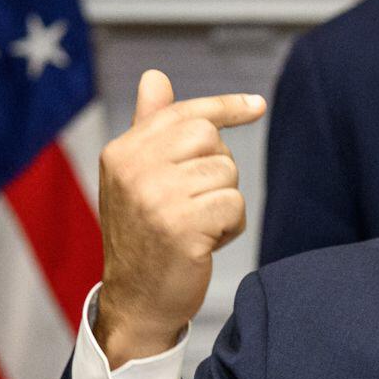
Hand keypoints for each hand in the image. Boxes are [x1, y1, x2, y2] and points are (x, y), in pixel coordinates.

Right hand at [92, 72, 263, 365]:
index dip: (225, 107)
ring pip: (227, 174)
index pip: (184, 113)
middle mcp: (134, 169)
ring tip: (197, 227)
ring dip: (224, 203)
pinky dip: (230, 227)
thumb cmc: (144, 237)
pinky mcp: (182, 227)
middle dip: (217, 170)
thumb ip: (149, 126)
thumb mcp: (137, 177)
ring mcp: (156, 198)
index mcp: (122, 151)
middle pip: (211, 139)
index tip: (257, 106)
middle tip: (196, 202)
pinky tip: (205, 244)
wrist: (137, 301)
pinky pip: (235, 206)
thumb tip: (155, 76)